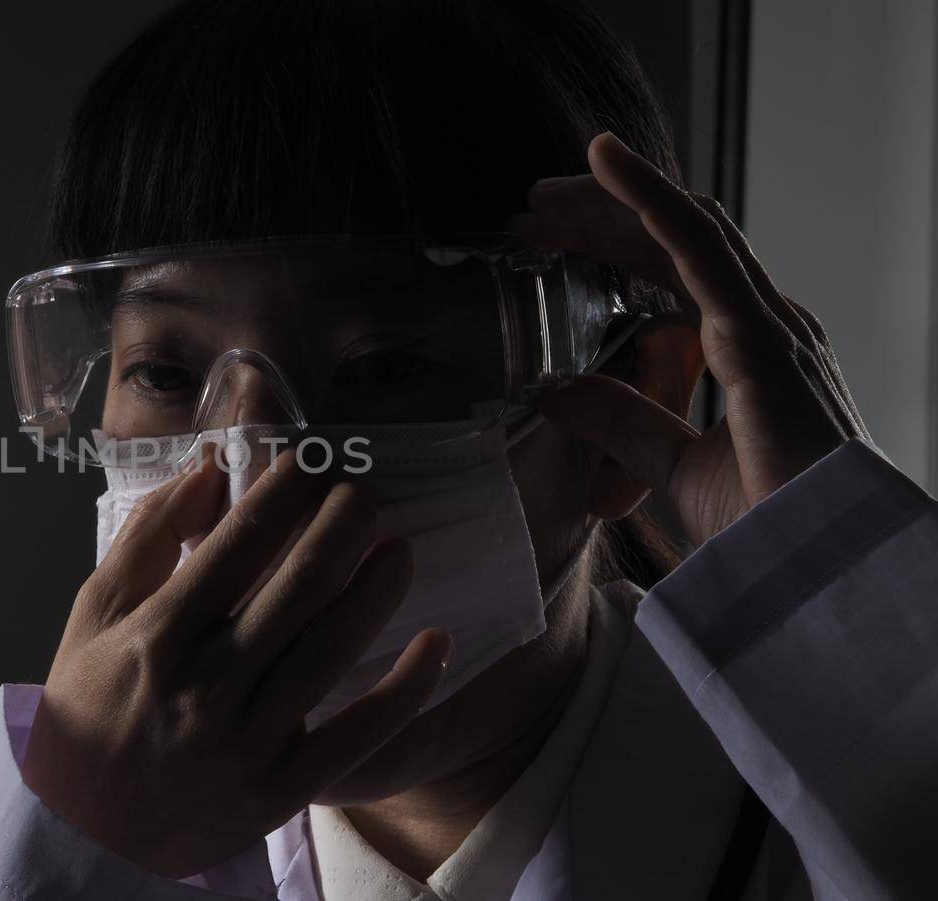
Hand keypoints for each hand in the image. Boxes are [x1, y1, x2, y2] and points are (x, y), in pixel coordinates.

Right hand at [20, 449, 450, 878]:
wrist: (83, 836)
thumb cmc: (87, 715)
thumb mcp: (91, 618)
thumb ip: (146, 540)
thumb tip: (208, 472)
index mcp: (156, 636)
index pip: (240, 541)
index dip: (287, 490)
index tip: (310, 463)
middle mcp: (205, 686)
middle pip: (301, 584)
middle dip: (344, 524)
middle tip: (362, 496)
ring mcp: (247, 742)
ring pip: (335, 646)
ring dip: (380, 587)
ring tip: (398, 550)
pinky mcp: (282, 790)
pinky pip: (361, 732)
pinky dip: (406, 685)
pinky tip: (434, 643)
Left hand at [509, 131, 868, 546]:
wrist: (826, 571)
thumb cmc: (772, 526)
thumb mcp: (672, 466)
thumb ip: (624, 423)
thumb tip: (559, 393)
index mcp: (750, 351)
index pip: (676, 273)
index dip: (613, 247)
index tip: (548, 240)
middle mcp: (766, 324)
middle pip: (675, 241)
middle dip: (603, 216)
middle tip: (532, 210)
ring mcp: (768, 323)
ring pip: (682, 228)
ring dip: (611, 199)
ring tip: (545, 193)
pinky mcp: (759, 337)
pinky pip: (698, 247)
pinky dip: (648, 198)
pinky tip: (607, 164)